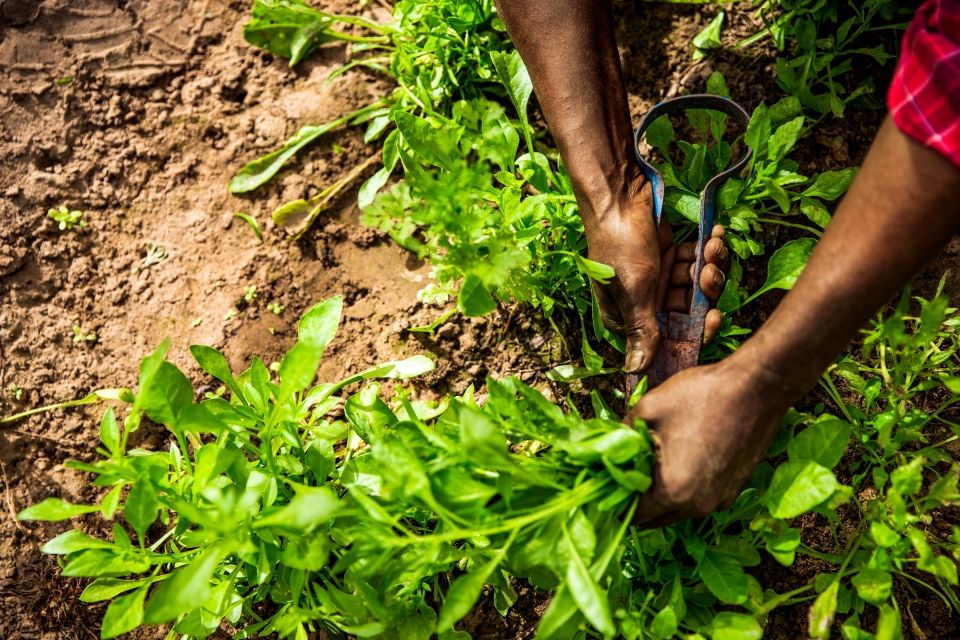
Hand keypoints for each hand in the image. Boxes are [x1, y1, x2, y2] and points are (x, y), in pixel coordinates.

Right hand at [586, 171, 730, 372]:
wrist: (618, 195)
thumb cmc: (619, 245)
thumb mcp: (632, 290)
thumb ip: (642, 330)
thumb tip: (636, 372)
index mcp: (628, 318)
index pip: (669, 338)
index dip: (696, 332)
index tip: (716, 317)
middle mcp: (645, 304)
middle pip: (689, 312)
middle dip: (704, 292)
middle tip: (707, 272)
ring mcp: (660, 280)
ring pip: (697, 287)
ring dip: (709, 266)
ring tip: (712, 245)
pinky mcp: (671, 256)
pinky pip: (697, 262)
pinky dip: (708, 250)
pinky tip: (714, 234)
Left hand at [624, 354, 790, 527]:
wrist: (757, 387)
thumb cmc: (701, 395)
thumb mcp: (648, 409)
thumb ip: (622, 434)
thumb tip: (610, 446)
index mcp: (674, 491)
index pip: (634, 516)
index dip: (616, 502)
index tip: (606, 485)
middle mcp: (699, 505)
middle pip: (656, 519)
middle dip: (637, 502)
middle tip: (623, 476)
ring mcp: (720, 500)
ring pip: (678, 511)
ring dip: (661, 496)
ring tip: (649, 465)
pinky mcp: (734, 490)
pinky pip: (699, 500)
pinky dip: (684, 490)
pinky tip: (677, 462)